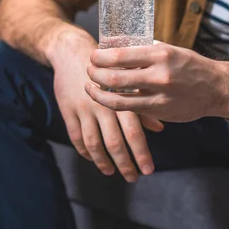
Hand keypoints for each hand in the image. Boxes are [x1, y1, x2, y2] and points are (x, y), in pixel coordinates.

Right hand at [49, 33, 163, 182]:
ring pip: (93, 144)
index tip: (148, 170)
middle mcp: (102, 105)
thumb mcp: (127, 81)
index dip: (141, 153)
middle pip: (114, 143)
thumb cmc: (107, 66)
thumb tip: (160, 128)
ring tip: (111, 172)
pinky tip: (92, 159)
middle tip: (133, 177)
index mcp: (121, 98)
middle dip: (125, 164)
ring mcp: (83, 109)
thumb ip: (141, 106)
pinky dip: (84, 151)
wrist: (72, 51)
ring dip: (103, 162)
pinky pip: (76, 137)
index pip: (133, 132)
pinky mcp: (68, 110)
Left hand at [85, 41, 228, 121]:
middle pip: (114, 77)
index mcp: (160, 54)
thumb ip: (145, 50)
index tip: (93, 55)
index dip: (100, 56)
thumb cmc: (191, 66)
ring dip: (98, 93)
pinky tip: (105, 98)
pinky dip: (113, 103)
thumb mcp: (170, 50)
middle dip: (95, 73)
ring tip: (89, 86)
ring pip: (118, 98)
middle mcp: (158, 75)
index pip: (120, 55)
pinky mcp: (159, 111)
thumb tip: (117, 46)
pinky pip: (130, 110)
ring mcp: (158, 96)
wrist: (217, 89)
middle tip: (89, 69)